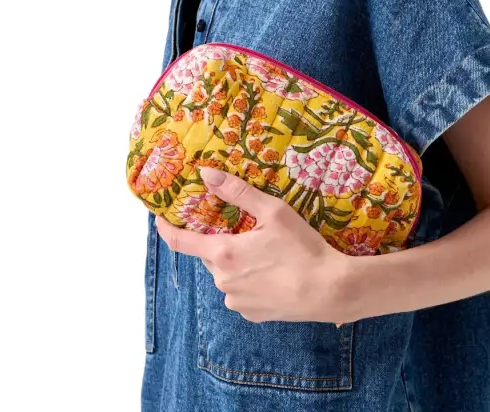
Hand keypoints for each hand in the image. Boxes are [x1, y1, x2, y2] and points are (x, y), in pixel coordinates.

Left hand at [154, 167, 352, 324]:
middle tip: (245, 231)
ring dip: (237, 262)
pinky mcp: (252, 315)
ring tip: (267, 253)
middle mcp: (222, 281)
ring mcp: (236, 301)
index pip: (179, 242)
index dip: (166, 228)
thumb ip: (237, 192)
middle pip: (210, 256)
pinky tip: (274, 273)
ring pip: (226, 275)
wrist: (330, 290)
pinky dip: (250, 281)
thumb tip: (205, 174)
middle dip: (220, 242)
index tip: (160, 218)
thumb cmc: (302, 248)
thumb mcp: (273, 212)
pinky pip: (241, 292)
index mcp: (222, 254)